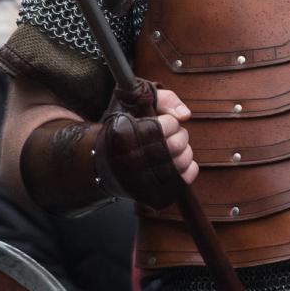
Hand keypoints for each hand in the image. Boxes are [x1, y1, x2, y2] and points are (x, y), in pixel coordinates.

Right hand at [102, 83, 196, 205]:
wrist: (101, 159)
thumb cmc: (124, 128)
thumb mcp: (136, 103)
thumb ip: (164, 99)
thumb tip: (185, 115)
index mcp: (126, 134)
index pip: (167, 125)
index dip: (170, 122)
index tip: (163, 122)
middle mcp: (132, 158)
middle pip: (176, 144)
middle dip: (179, 136)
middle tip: (171, 135)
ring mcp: (142, 178)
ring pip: (182, 161)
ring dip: (185, 151)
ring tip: (173, 148)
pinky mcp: (151, 191)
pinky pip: (183, 179)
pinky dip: (189, 168)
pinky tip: (179, 161)